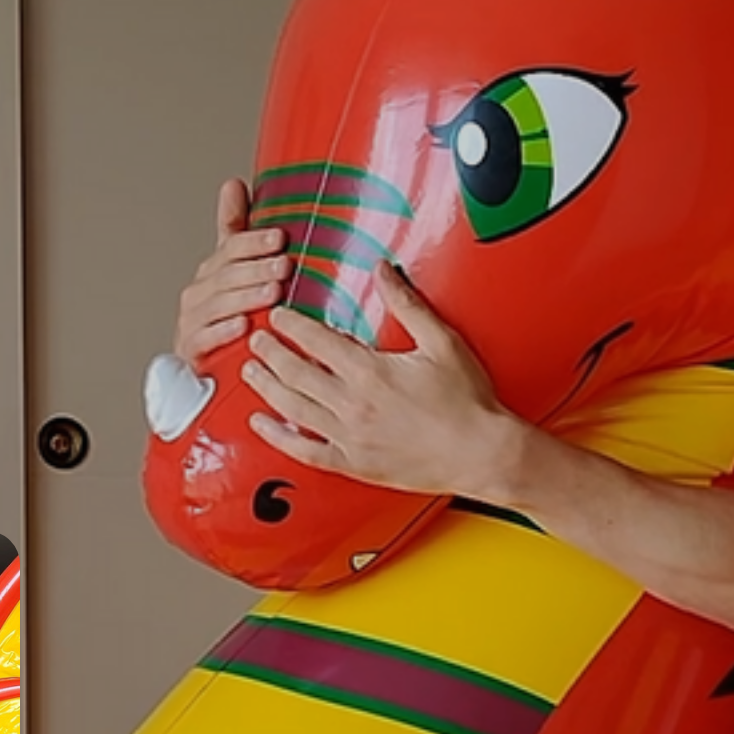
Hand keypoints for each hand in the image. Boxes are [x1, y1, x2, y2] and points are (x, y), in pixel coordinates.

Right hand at [175, 178, 292, 362]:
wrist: (207, 367)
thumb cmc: (228, 318)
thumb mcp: (237, 271)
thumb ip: (235, 230)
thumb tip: (233, 182)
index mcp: (213, 271)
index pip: (231, 247)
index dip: (254, 241)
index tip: (279, 237)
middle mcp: (199, 292)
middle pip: (227, 274)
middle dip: (258, 268)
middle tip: (284, 265)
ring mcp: (192, 320)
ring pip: (219, 304)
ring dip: (247, 297)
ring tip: (273, 293)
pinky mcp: (191, 349)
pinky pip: (205, 338)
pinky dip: (225, 332)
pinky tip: (243, 326)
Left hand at [241, 261, 526, 498]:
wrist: (483, 453)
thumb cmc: (468, 402)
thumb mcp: (442, 342)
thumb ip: (407, 304)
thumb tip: (383, 270)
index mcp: (370, 371)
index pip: (317, 340)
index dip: (291, 325)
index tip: (277, 315)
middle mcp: (352, 404)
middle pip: (295, 372)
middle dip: (269, 352)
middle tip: (255, 338)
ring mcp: (349, 437)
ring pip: (291, 409)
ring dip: (266, 387)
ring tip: (250, 370)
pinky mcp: (353, 463)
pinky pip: (304, 451)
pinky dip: (278, 437)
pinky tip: (261, 424)